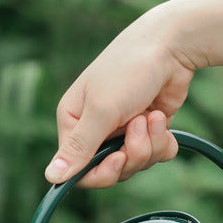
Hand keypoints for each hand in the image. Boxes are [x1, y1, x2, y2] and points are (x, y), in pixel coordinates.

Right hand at [44, 5, 195, 187]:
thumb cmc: (129, 69)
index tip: (118, 158)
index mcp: (74, 123)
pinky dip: (163, 140)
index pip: (80, 172)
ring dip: (150, 144)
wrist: (171, 45)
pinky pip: (156, 155)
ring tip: (152, 116)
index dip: (101, 173)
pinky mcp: (147, 132)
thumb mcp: (101, 110)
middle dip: (132, 154)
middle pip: (111, 171)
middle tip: (139, 125)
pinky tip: (161, 117)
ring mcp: (123, 132)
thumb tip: (50, 177)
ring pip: (136, 164)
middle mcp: (96, 131)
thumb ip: (79, 147)